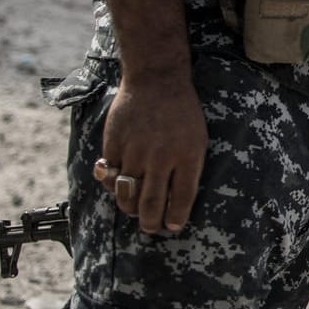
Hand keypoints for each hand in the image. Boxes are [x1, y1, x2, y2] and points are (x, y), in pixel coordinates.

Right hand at [95, 72, 208, 234]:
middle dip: (151, 224)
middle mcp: (161, 156)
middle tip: (151, 228)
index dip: (176, 218)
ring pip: (127, 195)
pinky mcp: (115, 145)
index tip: (173, 227)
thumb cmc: (182, 113)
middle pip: (151, 205)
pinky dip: (112, 186)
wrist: (156, 80)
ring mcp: (135, 151)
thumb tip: (176, 203)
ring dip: (130, 209)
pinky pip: (110, 177)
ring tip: (136, 212)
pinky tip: (119, 186)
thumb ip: (188, 169)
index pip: (182, 199)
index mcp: (188, 155)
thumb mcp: (197, 139)